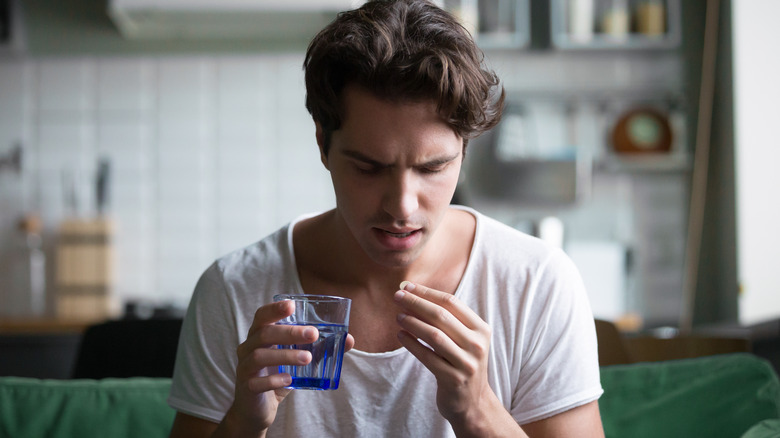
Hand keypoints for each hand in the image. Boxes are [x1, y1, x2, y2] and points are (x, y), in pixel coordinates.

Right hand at [223, 300, 354, 435]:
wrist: (257, 410)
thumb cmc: (278, 376)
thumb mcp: (298, 361)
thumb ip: (320, 349)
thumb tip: (349, 339)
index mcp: (259, 336)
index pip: (262, 316)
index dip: (274, 309)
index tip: (292, 305)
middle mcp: (248, 348)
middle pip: (263, 333)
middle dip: (289, 332)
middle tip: (313, 334)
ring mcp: (244, 368)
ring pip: (259, 356)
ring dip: (285, 355)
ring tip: (307, 358)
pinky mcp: (246, 388)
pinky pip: (256, 382)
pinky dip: (273, 380)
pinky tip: (289, 380)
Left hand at [393, 281, 501, 433]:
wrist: (473, 402)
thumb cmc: (462, 363)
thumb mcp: (464, 339)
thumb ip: (447, 319)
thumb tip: (414, 294)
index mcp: (481, 329)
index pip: (451, 302)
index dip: (427, 293)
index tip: (408, 287)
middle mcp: (477, 344)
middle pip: (441, 316)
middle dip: (416, 303)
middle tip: (397, 296)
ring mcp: (466, 363)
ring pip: (434, 335)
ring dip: (412, 322)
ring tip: (398, 316)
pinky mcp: (453, 379)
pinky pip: (427, 357)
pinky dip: (412, 344)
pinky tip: (401, 335)